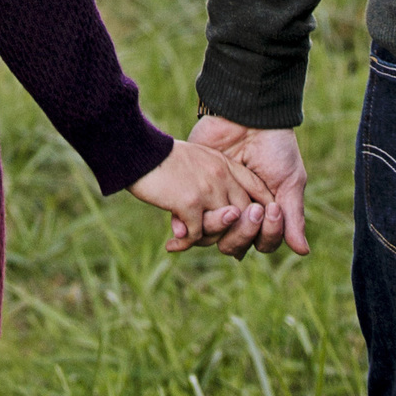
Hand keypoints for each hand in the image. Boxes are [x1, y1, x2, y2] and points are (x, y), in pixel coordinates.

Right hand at [132, 136, 272, 254]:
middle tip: (215, 242)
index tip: (251, 225)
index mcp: (225, 164)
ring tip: (186, 237)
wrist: (137, 152)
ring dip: (204, 238)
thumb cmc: (162, 159)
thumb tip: (227, 211)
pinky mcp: (190, 202)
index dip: (259, 209)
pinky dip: (184, 242)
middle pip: (245, 214)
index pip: (256, 187)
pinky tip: (172, 244)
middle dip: (233, 232)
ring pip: (222, 228)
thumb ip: (214, 180)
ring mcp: (208, 189)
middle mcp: (222, 176)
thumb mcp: (197, 160)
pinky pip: (196, 234)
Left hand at [193, 112, 307, 257]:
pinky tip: (201, 213)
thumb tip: (303, 252)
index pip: (264, 243)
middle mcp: (237, 213)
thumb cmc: (274, 147)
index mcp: (262, 214)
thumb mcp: (289, 181)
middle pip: (237, 246)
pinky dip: (192, 222)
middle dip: (246, 232)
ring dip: (223, 228)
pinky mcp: (193, 191)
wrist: (246, 116)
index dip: (268, 233)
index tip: (272, 208)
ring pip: (212, 237)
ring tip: (231, 208)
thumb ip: (292, 216)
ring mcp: (215, 204)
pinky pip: (188, 218)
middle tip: (253, 208)